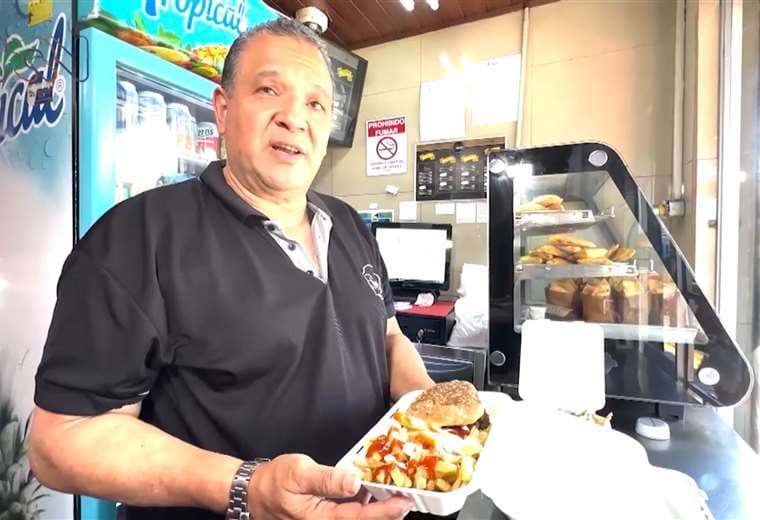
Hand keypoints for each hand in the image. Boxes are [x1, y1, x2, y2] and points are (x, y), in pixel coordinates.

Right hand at [248, 453, 412, 518]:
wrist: (252, 492)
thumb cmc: (273, 482)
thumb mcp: (298, 473)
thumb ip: (327, 479)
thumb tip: (354, 481)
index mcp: (321, 519)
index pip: (360, 517)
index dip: (384, 511)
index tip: (404, 502)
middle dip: (387, 512)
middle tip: (409, 497)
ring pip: (358, 518)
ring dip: (377, 508)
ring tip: (397, 493)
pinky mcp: (326, 517)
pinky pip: (349, 514)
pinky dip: (364, 504)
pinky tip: (373, 490)